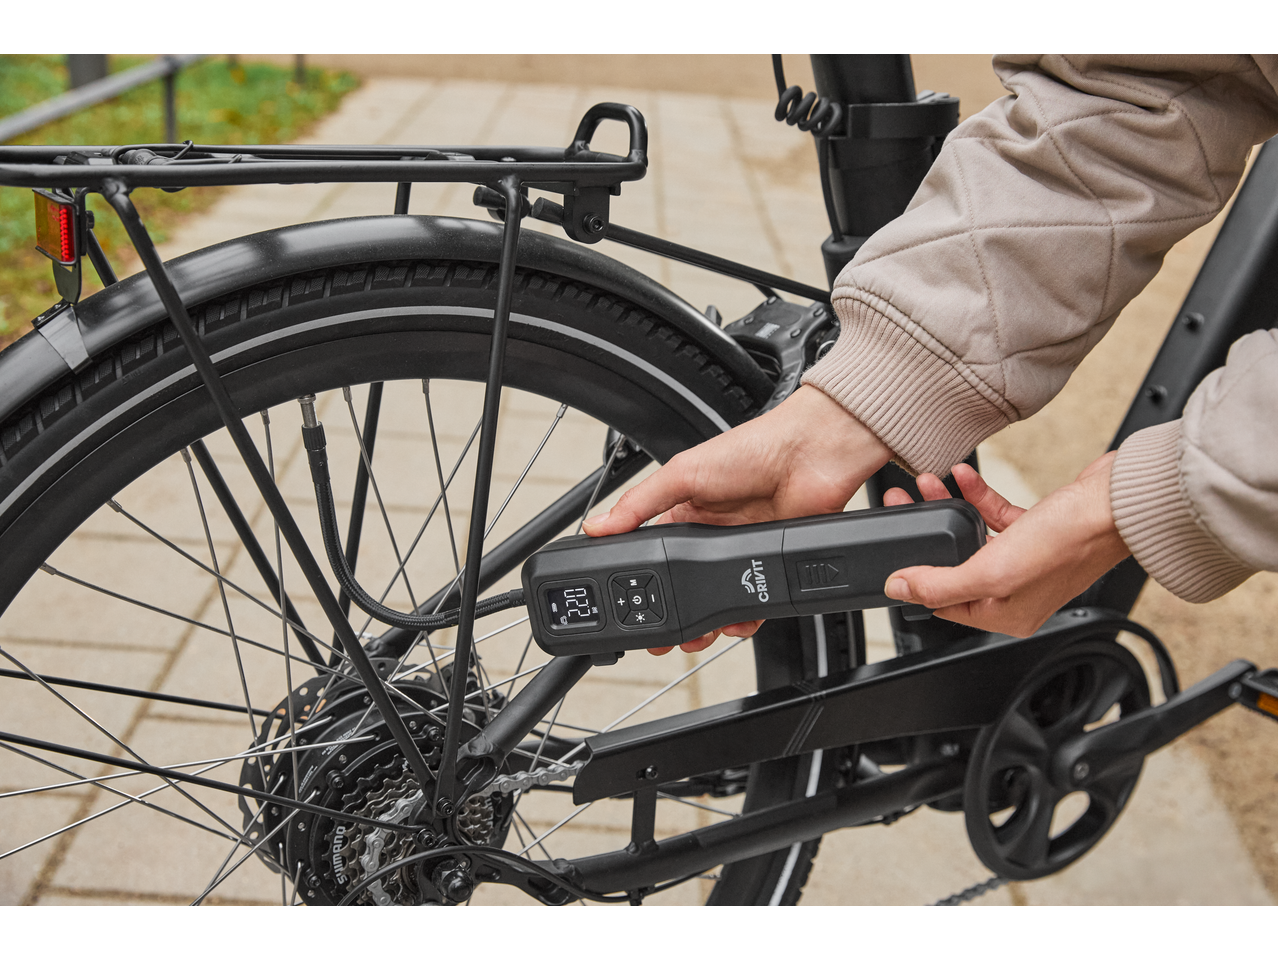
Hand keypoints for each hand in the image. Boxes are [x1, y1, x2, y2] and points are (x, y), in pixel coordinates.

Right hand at [584, 386, 890, 653]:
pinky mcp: (768, 564)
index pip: (654, 553)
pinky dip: (745, 618)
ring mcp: (741, 551)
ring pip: (717, 600)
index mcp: (685, 511)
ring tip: (697, 638)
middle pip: (685, 585)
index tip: (629, 606)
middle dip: (674, 615)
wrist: (810, 455)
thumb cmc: (752, 450)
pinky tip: (736, 622)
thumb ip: (639, 503)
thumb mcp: (683, 473)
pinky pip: (754, 603)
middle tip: (662, 638)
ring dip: (707, 623)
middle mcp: (712, 534)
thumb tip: (598, 525)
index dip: (643, 582)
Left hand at [882, 454, 1130, 636]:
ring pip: (972, 535)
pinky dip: (977, 494)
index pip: (944, 605)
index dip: (914, 577)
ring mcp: (1028, 560)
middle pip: (954, 564)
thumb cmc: (1070, 541)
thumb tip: (900, 589)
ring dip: (947, 507)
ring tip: (927, 482)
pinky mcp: (1038, 530)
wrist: (1118, 503)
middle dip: (927, 532)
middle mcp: (1016, 591)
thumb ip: (941, 583)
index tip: (892, 548)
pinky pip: (995, 514)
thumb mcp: (993, 570)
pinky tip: (963, 475)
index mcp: (1006, 615)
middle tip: (902, 504)